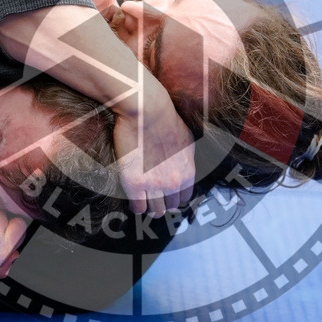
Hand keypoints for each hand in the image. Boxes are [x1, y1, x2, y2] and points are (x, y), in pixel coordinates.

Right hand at [113, 77, 194, 216]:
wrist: (147, 110)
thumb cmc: (166, 120)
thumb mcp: (188, 141)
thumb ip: (188, 159)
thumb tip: (185, 168)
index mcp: (187, 173)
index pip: (184, 199)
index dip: (174, 198)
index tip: (167, 195)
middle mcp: (173, 183)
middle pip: (170, 207)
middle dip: (163, 203)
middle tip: (153, 198)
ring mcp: (153, 185)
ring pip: (154, 210)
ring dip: (149, 207)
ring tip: (143, 200)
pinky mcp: (134, 183)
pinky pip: (137, 207)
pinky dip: (136, 206)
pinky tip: (133, 198)